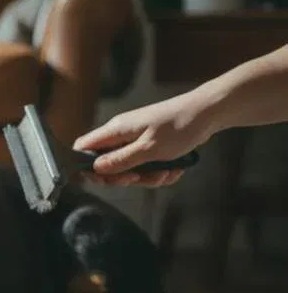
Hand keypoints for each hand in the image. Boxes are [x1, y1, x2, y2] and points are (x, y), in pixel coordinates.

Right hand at [73, 91, 215, 186]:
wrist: (209, 113)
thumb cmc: (179, 126)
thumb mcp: (149, 149)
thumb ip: (120, 160)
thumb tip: (95, 169)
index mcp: (115, 130)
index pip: (84, 147)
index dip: (86, 166)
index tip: (103, 179)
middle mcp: (122, 135)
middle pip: (107, 163)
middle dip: (123, 177)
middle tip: (138, 179)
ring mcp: (137, 140)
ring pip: (130, 168)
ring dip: (147, 177)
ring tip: (165, 172)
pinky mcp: (151, 145)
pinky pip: (147, 166)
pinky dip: (159, 171)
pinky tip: (174, 169)